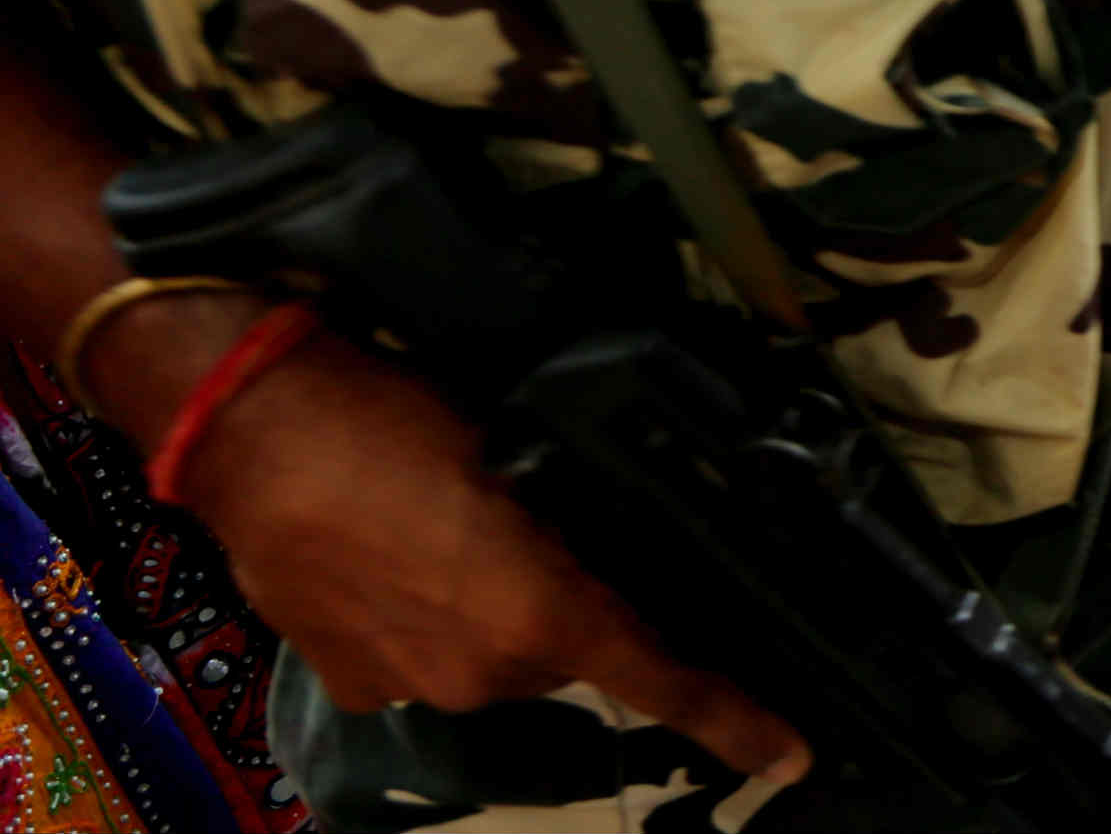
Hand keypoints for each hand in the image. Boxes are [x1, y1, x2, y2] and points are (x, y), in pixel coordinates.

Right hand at [148, 317, 808, 786]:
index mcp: (544, 614)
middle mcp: (486, 672)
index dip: (737, 720)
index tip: (792, 754)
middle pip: (571, 649)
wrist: (255, 429)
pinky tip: (405, 551)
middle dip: (574, 599)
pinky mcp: (354, 681)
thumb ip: (587, 520)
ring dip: (498, 605)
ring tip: (457, 523)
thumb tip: (628, 544)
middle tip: (538, 523)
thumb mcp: (529, 452)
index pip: (664, 681)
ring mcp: (413, 687)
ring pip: (498, 651)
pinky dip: (431, 614)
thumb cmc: (399, 418)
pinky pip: (427, 653)